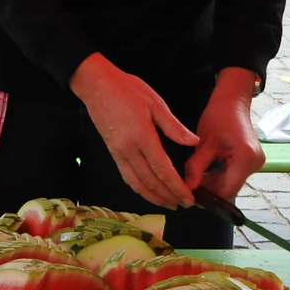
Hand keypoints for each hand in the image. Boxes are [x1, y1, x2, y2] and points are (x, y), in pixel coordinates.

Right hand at [69, 53, 199, 209]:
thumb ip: (174, 126)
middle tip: (185, 204)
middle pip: (150, 181)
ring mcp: (118, 152)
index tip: (189, 197)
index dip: (177, 187)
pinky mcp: (112, 152)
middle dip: (168, 196)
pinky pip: (127, 176)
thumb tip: (193, 142)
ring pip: (136, 183)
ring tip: (169, 204)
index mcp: (142, 136)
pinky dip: (139, 188)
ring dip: (154, 197)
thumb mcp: (155, 102)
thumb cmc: (127, 89)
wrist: (96, 85)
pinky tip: (149, 191)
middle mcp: (128, 149)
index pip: (162, 169)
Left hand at [181, 68, 265, 200]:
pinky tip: (204, 169)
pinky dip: (217, 175)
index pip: (227, 191)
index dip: (208, 196)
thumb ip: (196, 168)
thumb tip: (187, 188)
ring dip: (211, 182)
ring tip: (193, 175)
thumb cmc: (218, 116)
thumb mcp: (203, 144)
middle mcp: (254, 164)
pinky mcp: (250, 161)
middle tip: (188, 186)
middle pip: (229, 188)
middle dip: (208, 189)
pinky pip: (232, 175)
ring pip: (229, 183)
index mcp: (245, 159)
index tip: (190, 196)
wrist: (232, 102)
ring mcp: (254, 163)